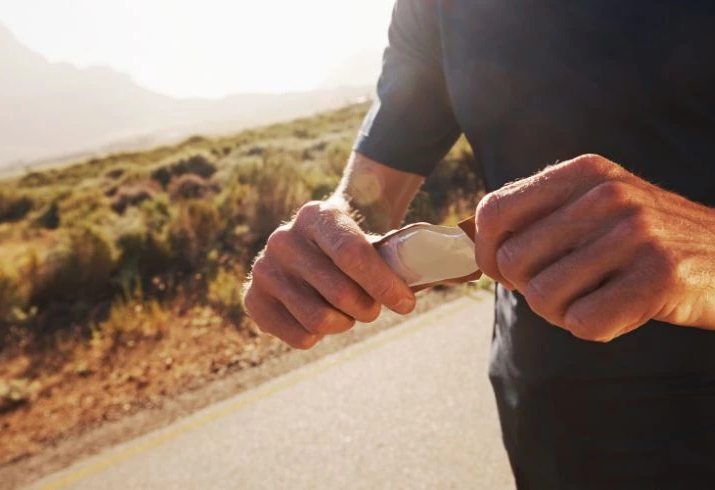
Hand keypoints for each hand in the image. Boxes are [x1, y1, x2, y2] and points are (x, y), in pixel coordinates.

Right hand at [243, 200, 416, 348]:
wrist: (313, 243)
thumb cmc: (354, 246)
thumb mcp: (374, 239)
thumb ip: (404, 257)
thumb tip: (461, 274)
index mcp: (317, 215)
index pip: (353, 254)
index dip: (383, 284)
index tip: (407, 303)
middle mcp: (283, 238)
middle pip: (340, 293)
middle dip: (368, 308)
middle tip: (373, 308)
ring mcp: (264, 268)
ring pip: (320, 319)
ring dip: (345, 323)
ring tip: (349, 314)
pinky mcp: (253, 298)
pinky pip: (299, 336)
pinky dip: (319, 336)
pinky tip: (322, 318)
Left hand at [474, 154, 714, 341]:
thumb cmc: (663, 240)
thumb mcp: (605, 205)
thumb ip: (547, 216)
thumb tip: (477, 248)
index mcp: (585, 173)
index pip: (495, 211)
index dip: (489, 251)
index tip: (509, 271)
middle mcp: (607, 195)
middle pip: (514, 262)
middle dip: (530, 290)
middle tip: (569, 292)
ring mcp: (634, 234)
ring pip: (545, 298)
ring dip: (565, 313)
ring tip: (602, 299)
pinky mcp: (659, 277)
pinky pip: (585, 323)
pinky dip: (596, 329)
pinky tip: (625, 312)